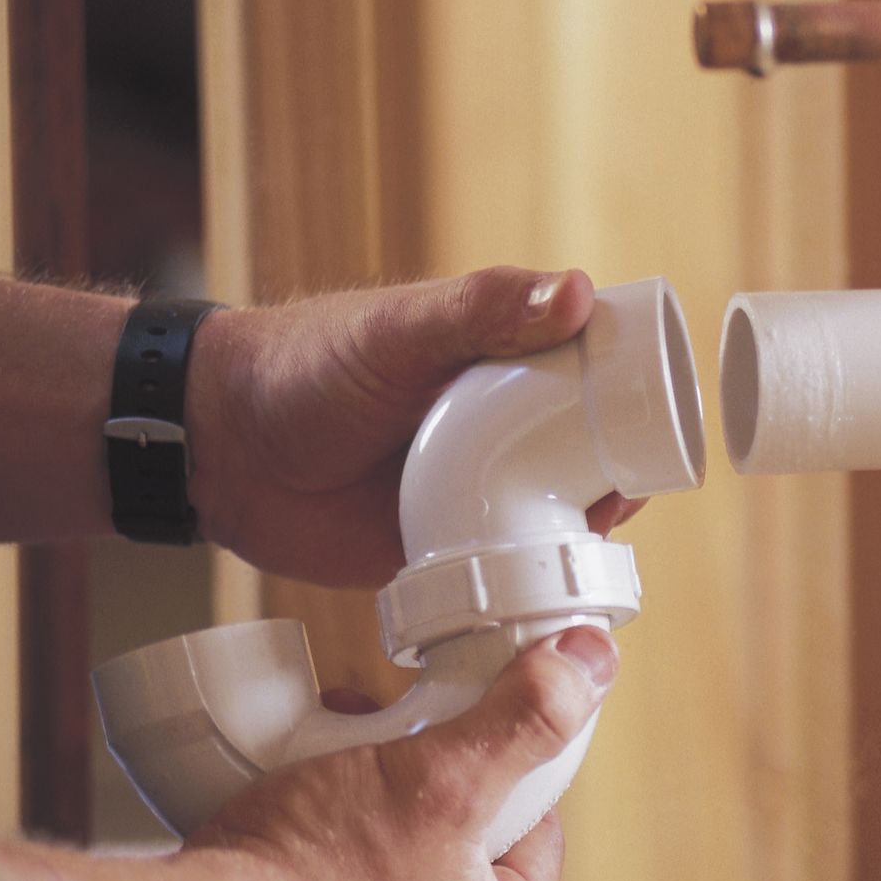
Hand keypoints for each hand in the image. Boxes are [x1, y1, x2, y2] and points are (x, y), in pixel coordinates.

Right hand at [177, 626, 617, 880]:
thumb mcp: (439, 775)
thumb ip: (525, 717)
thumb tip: (592, 666)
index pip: (539, 831)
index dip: (508, 761)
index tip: (471, 720)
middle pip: (463, 849)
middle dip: (427, 779)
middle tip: (391, 735)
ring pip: (396, 870)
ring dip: (372, 807)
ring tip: (337, 759)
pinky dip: (321, 854)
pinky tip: (293, 817)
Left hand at [186, 267, 645, 586]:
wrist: (219, 451)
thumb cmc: (304, 367)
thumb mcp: (399, 330)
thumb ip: (480, 309)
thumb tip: (574, 292)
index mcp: (503, 358)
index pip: (593, 368)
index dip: (637, 391)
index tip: (660, 415)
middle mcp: (502, 423)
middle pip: (592, 447)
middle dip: (624, 472)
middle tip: (626, 496)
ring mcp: (478, 486)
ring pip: (560, 510)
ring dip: (588, 529)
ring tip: (592, 542)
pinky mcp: (450, 547)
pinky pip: (510, 566)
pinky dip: (537, 579)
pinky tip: (556, 589)